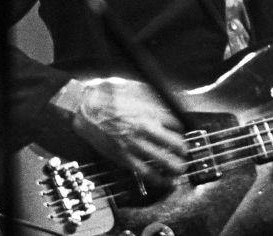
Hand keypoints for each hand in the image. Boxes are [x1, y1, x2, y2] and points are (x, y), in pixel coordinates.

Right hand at [71, 77, 187, 184]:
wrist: (85, 109)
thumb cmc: (109, 99)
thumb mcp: (136, 92)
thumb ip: (153, 102)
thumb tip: (167, 107)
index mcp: (148, 113)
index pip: (176, 124)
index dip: (182, 130)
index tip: (182, 133)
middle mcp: (144, 129)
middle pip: (174, 143)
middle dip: (183, 150)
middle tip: (186, 153)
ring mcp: (134, 144)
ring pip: (161, 159)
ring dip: (174, 166)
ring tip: (181, 169)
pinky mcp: (123, 157)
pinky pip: (143, 171)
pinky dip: (156, 178)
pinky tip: (164, 181)